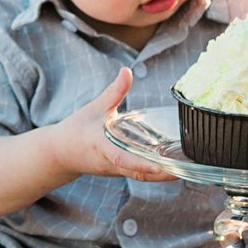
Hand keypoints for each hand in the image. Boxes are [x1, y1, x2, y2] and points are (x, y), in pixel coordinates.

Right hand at [50, 67, 176, 183]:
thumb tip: (127, 70)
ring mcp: (116, 171)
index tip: (158, 167)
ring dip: (163, 175)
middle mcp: (110, 163)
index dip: (140, 164)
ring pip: (141, 177)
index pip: (122, 158)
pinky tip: (175, 167)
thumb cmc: (76, 130)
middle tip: (185, 168)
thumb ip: (114, 91)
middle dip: (161, 174)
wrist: (60, 154)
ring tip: (187, 168)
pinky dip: (157, 173)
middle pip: (138, 173)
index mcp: (101, 147)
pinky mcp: (119, 172)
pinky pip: (140, 175)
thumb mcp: (95, 108)